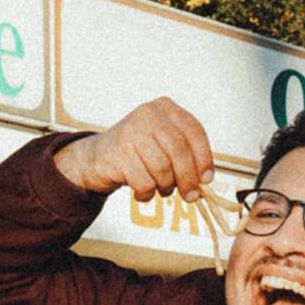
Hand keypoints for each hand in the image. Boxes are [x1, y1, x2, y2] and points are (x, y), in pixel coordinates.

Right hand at [54, 97, 213, 201]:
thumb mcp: (163, 145)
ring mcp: (132, 131)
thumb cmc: (136, 153)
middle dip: (188, 178)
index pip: (194, 132)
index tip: (206, 179)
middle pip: (179, 151)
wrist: (98, 157)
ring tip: (160, 189)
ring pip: (162, 168)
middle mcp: (149, 114)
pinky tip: (141, 192)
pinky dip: (146, 193)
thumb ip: (184, 156)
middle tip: (190, 196)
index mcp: (165, 108)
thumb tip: (203, 181)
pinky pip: (144, 181)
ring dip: (165, 187)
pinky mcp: (119, 152)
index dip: (204, 158)